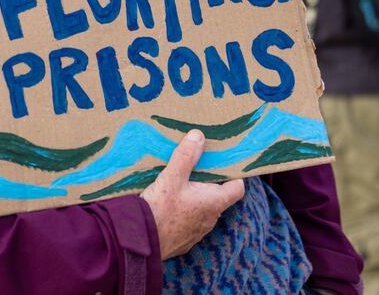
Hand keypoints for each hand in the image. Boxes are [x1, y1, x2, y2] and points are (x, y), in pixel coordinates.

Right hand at [140, 130, 244, 259]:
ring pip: (203, 209)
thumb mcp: (171, 177)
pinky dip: (183, 212)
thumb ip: (186, 156)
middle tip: (195, 168)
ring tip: (178, 185)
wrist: (141, 241)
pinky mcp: (185, 239)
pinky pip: (190, 222)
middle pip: (218, 197)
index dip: (233, 175)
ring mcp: (198, 231)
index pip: (237, 188)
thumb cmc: (160, 209)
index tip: (221, 164)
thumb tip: (198, 136)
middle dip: (209, 183)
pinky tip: (168, 205)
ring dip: (195, 198)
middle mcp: (211, 219)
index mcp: (214, 202)